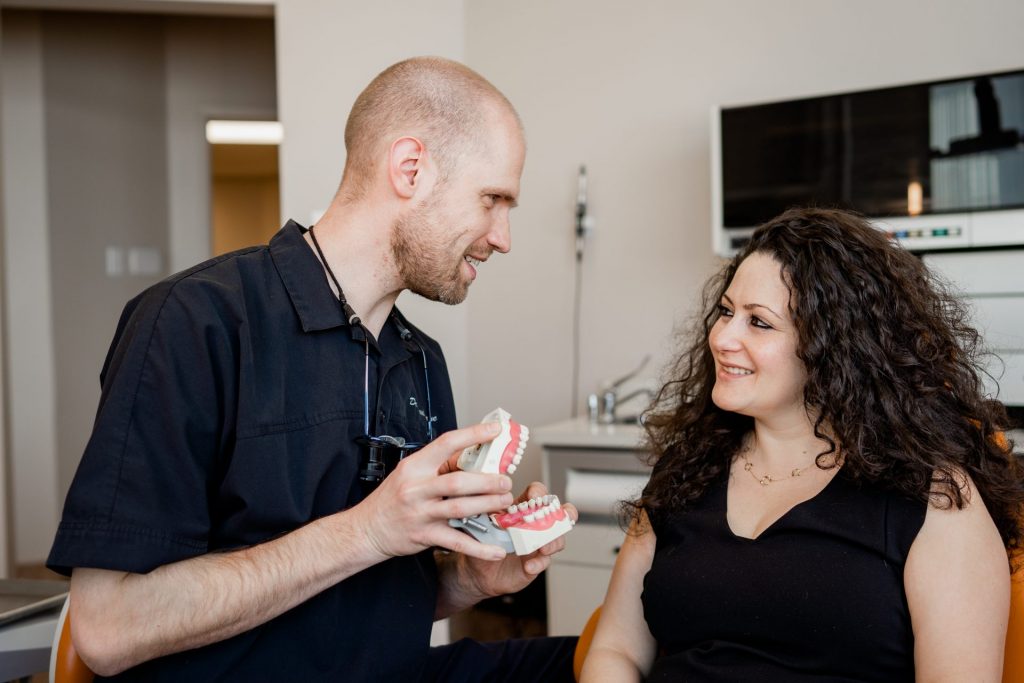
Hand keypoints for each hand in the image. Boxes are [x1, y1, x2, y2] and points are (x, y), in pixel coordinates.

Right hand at [352, 422, 515, 561]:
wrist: (367, 528)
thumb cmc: (392, 498)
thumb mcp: (410, 473)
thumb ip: (438, 465)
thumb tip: (473, 454)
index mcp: (415, 466)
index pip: (446, 443)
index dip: (473, 434)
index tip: (495, 429)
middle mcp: (417, 488)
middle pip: (458, 481)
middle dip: (487, 481)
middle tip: (506, 480)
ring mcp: (420, 513)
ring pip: (460, 508)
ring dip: (487, 505)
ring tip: (505, 502)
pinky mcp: (424, 535)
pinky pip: (457, 541)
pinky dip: (480, 548)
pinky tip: (496, 549)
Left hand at [455, 481, 578, 600]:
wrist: (477, 571)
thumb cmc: (480, 543)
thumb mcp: (481, 523)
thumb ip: (486, 512)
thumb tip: (485, 499)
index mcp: (522, 510)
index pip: (538, 494)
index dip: (539, 492)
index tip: (535, 497)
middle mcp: (534, 525)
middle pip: (559, 514)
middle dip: (564, 514)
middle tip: (556, 519)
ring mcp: (537, 544)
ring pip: (558, 539)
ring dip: (553, 541)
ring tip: (543, 547)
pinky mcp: (536, 563)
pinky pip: (545, 562)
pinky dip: (539, 563)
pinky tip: (529, 565)